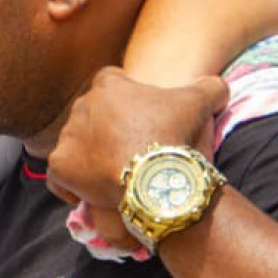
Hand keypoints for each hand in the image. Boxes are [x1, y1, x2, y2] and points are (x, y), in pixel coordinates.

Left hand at [47, 69, 228, 217]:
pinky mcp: (59, 166)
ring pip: (76, 144)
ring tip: (114, 173)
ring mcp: (68, 137)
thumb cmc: (175, 136)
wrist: (154, 178)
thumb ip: (210, 86)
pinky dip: (72, 185)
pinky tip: (91, 193)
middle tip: (130, 149)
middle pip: (93, 115)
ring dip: (91, 156)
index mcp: (108, 85)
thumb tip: (217, 86)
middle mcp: (81, 106)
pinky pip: (59, 176)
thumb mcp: (202, 102)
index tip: (142, 119)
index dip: (127, 101)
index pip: (113, 83)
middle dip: (107, 129)